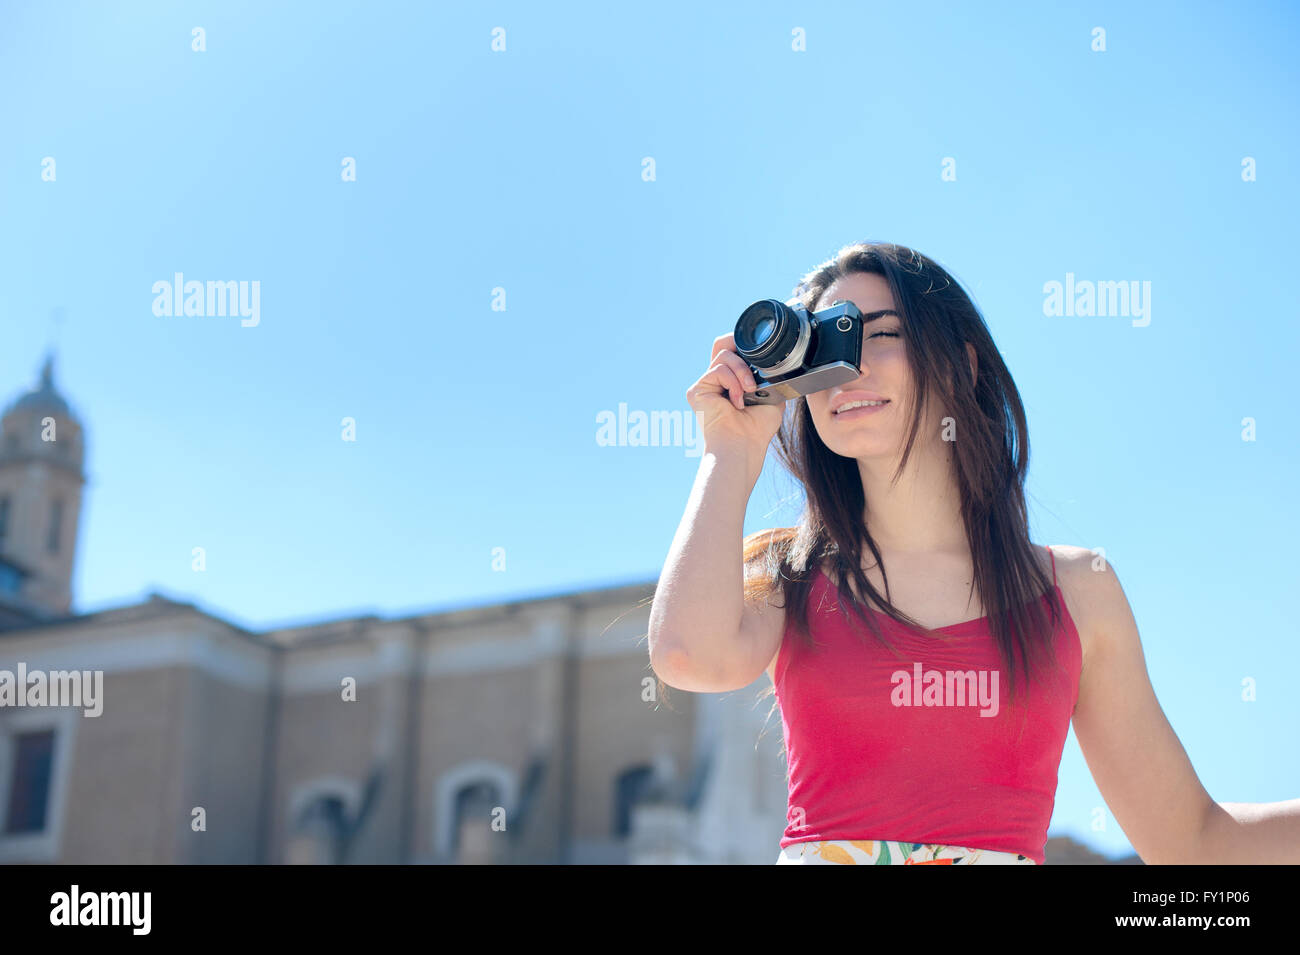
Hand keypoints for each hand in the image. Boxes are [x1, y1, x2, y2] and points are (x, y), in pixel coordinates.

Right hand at [685, 333, 785, 464]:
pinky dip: (733, 382)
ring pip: (723, 355)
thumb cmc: (757, 429)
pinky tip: (737, 401)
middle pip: (722, 345)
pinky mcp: (696, 390)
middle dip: (740, 348)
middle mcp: (715, 381)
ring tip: (750, 391)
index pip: (731, 350)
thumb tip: (772, 362)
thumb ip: (767, 376)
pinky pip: (718, 369)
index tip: (760, 355)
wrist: (744, 445)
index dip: (742, 346)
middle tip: (754, 366)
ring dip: (742, 371)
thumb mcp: (771, 395)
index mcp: (730, 381)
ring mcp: (705, 385)